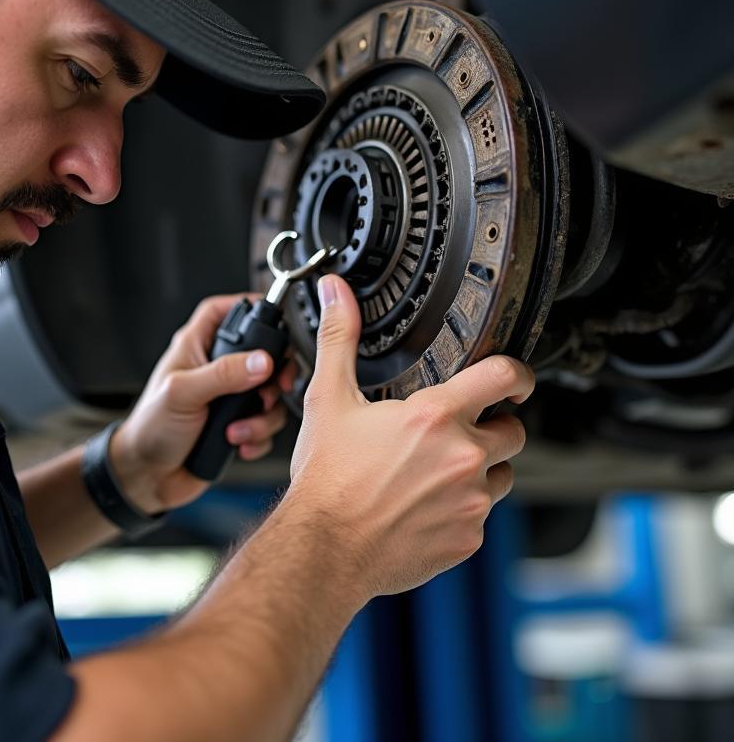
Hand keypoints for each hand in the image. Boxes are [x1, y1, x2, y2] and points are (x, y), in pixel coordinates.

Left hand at [111, 294, 296, 513]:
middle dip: (274, 373)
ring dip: (263, 416)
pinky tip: (239, 445)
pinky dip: (258, 437)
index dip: (246, 306)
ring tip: (238, 430)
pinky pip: (265, 426)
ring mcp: (228, 399)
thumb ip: (223, 374)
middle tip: (274, 389)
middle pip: (261, 352)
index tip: (271, 314)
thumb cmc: (149, 429)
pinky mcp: (237, 425)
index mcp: (195, 348)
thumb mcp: (183, 394)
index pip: (221, 312)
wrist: (147, 477)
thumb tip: (261, 361)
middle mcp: (214, 370)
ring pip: (269, 394)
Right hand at [288, 274, 532, 602]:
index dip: (516, 372)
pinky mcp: (469, 538)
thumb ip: (340, 338)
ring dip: (481, 470)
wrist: (325, 548)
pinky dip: (463, 509)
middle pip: (513, 430)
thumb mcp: (329, 398)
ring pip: (501, 475)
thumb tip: (334, 292)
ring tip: (437, 471)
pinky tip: (426, 506)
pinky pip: (482, 517)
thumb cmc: (327, 478)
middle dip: (492, 426)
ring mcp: (471, 501)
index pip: (503, 376)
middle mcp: (463, 457)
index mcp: (435, 416)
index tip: (513, 378)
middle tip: (457, 431)